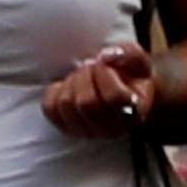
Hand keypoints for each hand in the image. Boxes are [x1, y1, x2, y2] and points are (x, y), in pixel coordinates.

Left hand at [40, 44, 167, 139]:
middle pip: (87, 103)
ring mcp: (88, 131)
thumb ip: (129, 54)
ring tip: (82, 76)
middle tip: (91, 67)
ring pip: (67, 105)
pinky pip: (50, 109)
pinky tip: (68, 86)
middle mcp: (111, 129)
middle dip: (85, 76)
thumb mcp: (137, 59)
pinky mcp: (67, 128)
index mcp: (133, 112)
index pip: (115, 98)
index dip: (105, 74)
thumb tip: (106, 56)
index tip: (103, 64)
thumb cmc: (131, 76)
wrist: (121, 92)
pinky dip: (54, 92)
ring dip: (71, 82)